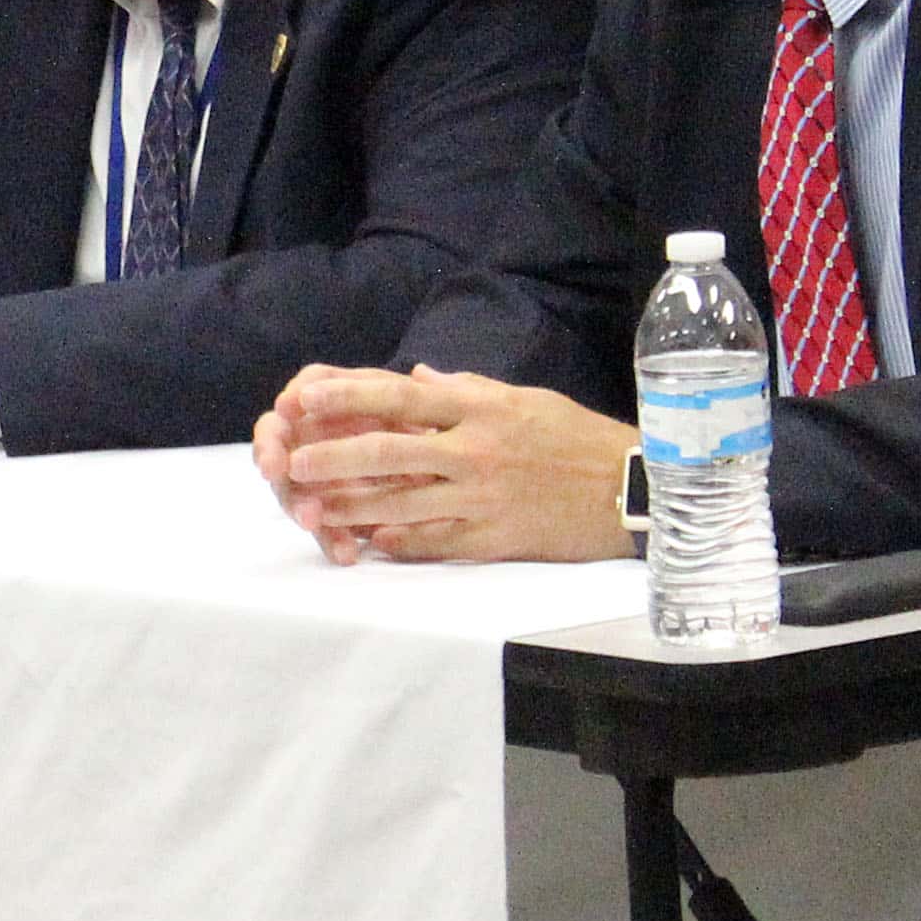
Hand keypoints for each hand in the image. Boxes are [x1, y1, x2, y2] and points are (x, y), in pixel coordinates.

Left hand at [253, 364, 636, 566]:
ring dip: (352, 506)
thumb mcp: (523, 398)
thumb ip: (465, 390)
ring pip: (402, 504)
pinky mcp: (491, 539)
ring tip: (313, 508)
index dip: (348, 395)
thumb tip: (416, 378)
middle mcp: (475, 451)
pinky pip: (434, 542)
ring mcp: (481, 498)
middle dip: (335, 456)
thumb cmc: (575, 438)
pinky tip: (369, 542)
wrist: (628, 488)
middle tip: (292, 461)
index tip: (305, 395)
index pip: (401, 397)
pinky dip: (398, 543)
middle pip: (390, 452)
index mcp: (481, 409)